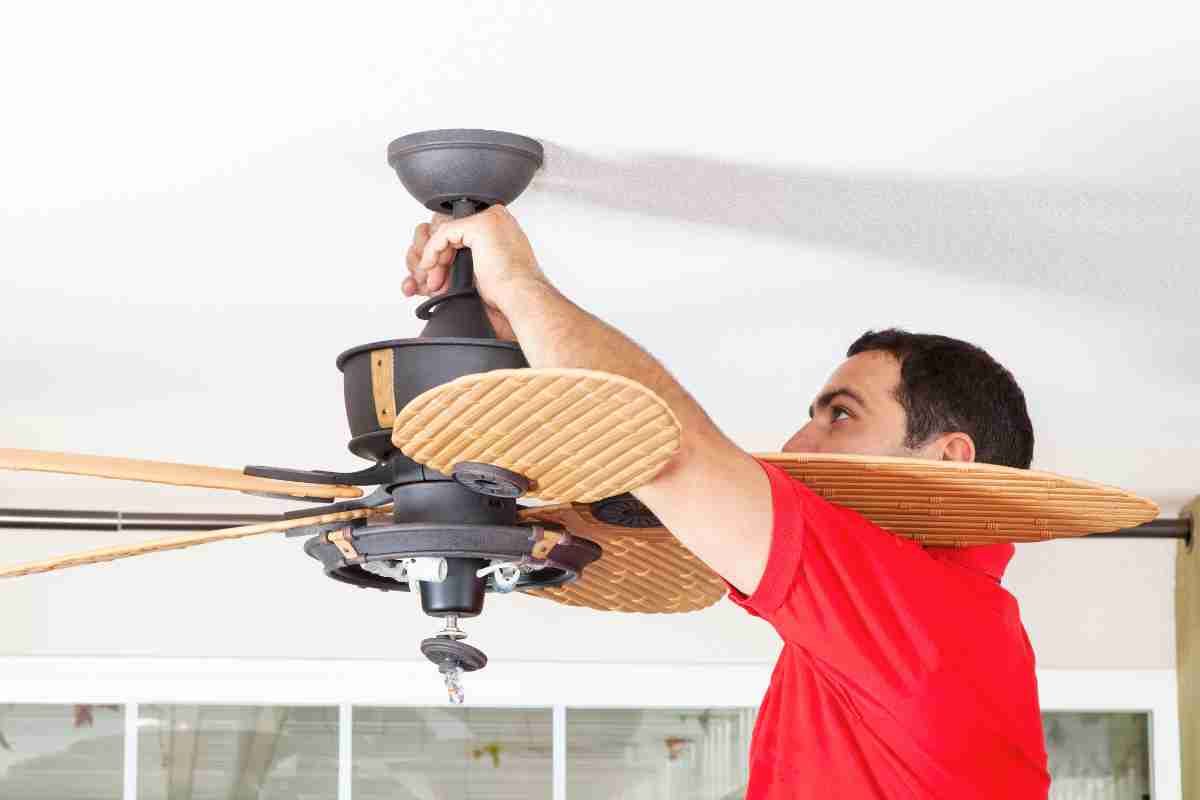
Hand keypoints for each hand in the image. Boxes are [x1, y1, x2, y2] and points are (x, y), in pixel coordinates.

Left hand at [403, 205, 550, 341]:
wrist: (522, 298)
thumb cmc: (510, 293)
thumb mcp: (484, 272)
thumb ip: (469, 261)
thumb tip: (444, 266)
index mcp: (501, 229)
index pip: (463, 235)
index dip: (447, 257)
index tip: (440, 279)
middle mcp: (497, 219)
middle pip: (453, 232)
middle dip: (438, 259)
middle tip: (433, 282)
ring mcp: (490, 219)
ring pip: (446, 232)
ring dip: (434, 258)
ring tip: (432, 281)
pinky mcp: (479, 225)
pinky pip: (444, 233)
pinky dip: (433, 251)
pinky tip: (431, 267)